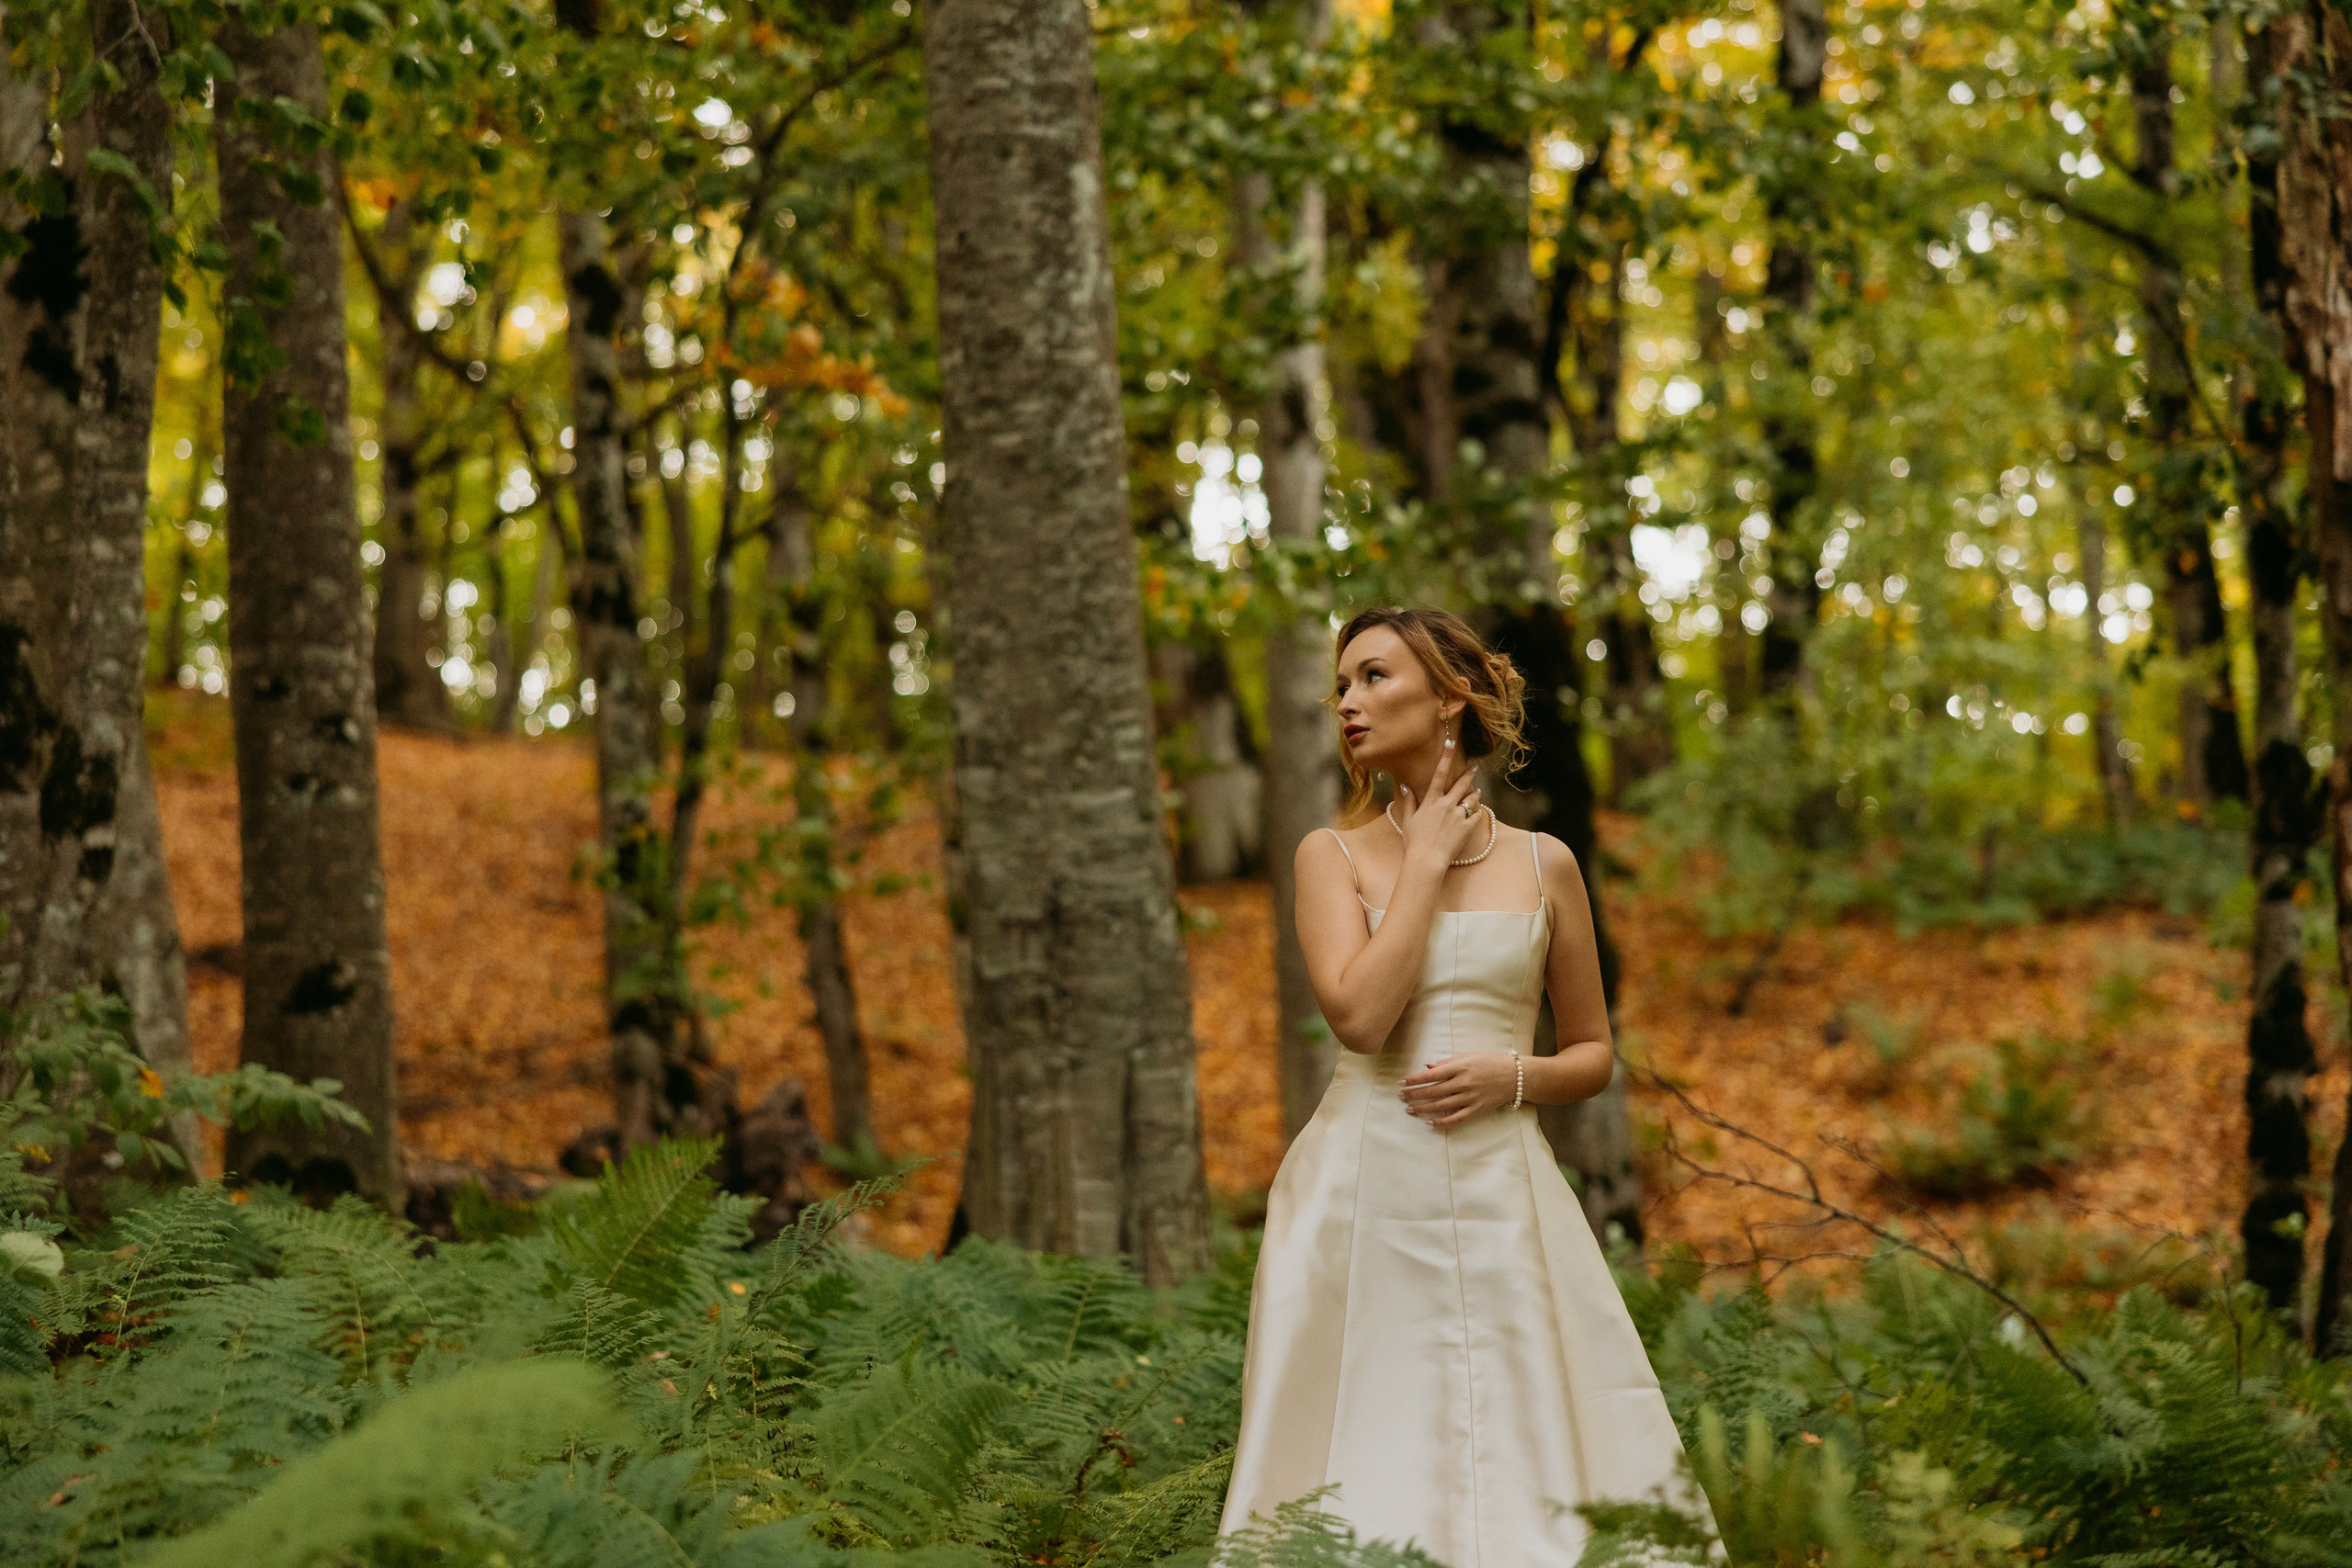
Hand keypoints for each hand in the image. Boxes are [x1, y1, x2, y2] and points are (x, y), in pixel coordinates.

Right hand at [1392, 736, 1483, 866]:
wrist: (1427, 860)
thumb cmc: (1414, 842)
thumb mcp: (1408, 820)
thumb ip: (1410, 802)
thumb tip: (1406, 787)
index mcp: (1431, 801)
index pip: (1439, 774)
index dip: (1446, 757)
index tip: (1451, 744)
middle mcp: (1447, 805)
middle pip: (1461, 784)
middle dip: (1469, 774)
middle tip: (1475, 767)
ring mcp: (1459, 815)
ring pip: (1472, 798)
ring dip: (1475, 793)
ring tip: (1477, 791)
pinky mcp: (1467, 827)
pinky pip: (1477, 814)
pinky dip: (1478, 811)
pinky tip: (1477, 810)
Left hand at [1398, 1052, 1517, 1128]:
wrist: (1515, 1076)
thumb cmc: (1490, 1062)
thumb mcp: (1468, 1056)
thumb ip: (1446, 1063)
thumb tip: (1427, 1067)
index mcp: (1460, 1067)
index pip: (1431, 1075)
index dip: (1414, 1080)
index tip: (1401, 1082)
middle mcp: (1464, 1083)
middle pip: (1433, 1091)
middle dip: (1414, 1094)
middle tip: (1400, 1096)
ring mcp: (1470, 1098)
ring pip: (1441, 1106)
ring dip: (1423, 1108)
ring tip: (1409, 1108)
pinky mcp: (1477, 1109)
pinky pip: (1456, 1118)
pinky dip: (1442, 1122)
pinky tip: (1429, 1122)